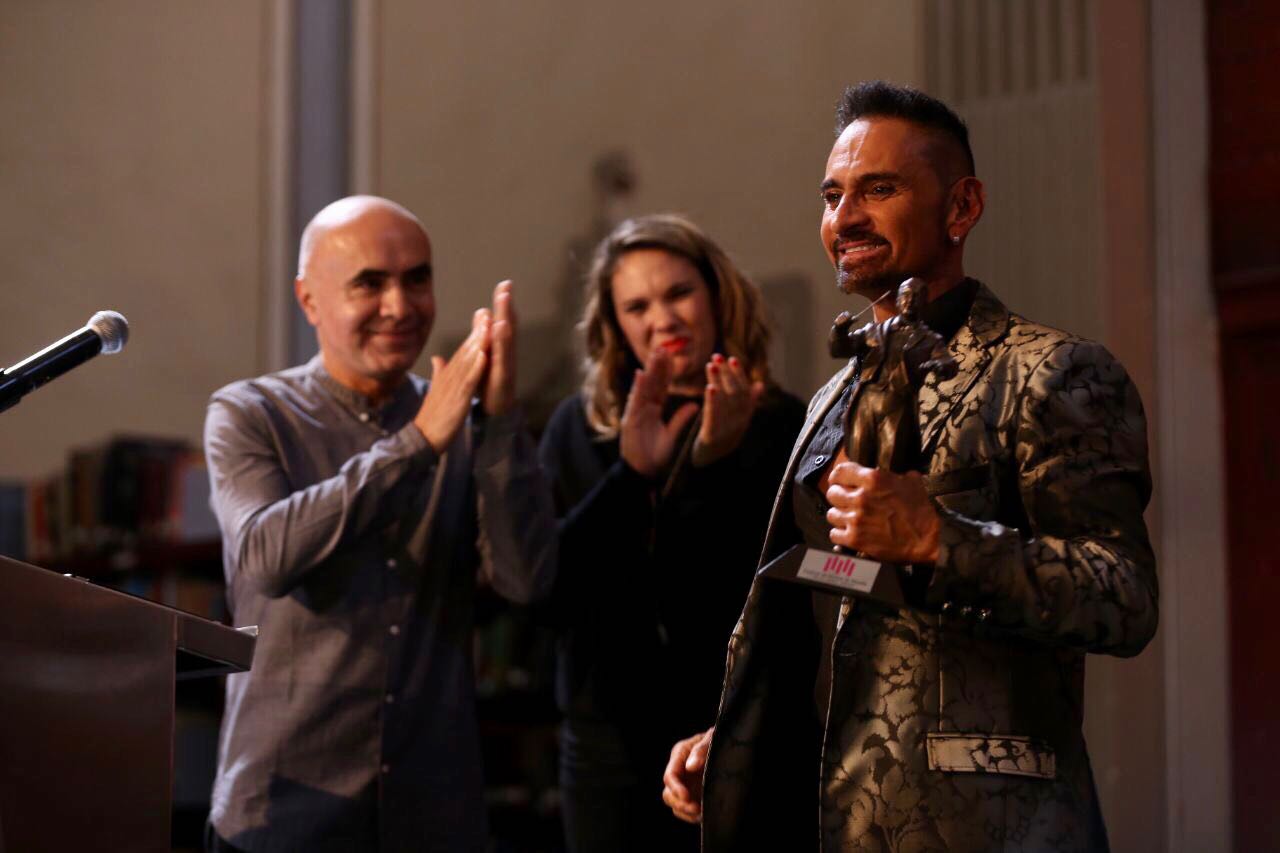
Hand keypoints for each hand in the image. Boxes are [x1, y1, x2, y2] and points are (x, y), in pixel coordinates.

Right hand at [414, 308, 490, 452]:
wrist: (423, 437)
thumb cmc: (432, 416)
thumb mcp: (435, 389)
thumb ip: (438, 372)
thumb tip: (437, 357)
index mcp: (447, 375)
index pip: (462, 351)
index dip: (473, 334)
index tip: (482, 318)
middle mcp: (449, 377)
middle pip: (465, 351)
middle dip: (477, 332)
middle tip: (486, 313)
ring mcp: (453, 387)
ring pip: (467, 362)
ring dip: (478, 344)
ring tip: (488, 327)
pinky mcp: (457, 400)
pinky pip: (468, 381)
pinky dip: (476, 368)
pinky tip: (484, 355)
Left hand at [481, 280, 515, 415]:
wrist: (495, 408)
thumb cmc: (490, 381)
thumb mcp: (484, 353)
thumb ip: (483, 333)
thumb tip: (483, 312)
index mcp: (499, 346)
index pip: (501, 320)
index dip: (503, 303)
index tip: (504, 284)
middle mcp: (506, 352)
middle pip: (507, 324)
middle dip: (506, 306)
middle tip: (506, 286)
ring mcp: (507, 364)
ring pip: (507, 340)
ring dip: (506, 320)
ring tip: (504, 303)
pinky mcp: (504, 377)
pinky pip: (503, 359)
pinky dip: (502, 345)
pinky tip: (501, 331)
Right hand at [620, 349, 698, 477]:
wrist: (642, 473)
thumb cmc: (655, 456)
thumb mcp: (671, 435)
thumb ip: (681, 419)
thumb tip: (695, 405)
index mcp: (653, 410)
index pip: (662, 387)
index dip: (667, 372)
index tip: (672, 357)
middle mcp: (644, 408)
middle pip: (652, 383)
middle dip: (658, 365)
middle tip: (664, 346)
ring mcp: (636, 413)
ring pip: (644, 388)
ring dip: (649, 370)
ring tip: (654, 354)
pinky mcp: (630, 421)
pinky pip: (635, 402)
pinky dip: (637, 388)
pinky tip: (641, 374)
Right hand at [662, 727, 712, 823]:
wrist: (731, 745)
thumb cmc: (719, 738)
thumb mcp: (712, 738)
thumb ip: (701, 750)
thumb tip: (690, 766)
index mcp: (680, 755)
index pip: (669, 776)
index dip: (676, 789)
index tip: (687, 797)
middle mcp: (679, 771)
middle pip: (668, 794)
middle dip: (680, 804)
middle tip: (696, 809)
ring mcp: (685, 784)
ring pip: (675, 805)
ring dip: (686, 812)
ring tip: (702, 813)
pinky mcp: (693, 795)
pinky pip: (686, 811)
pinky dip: (692, 816)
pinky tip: (704, 814)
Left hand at [693, 355, 763, 465]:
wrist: (712, 470)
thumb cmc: (723, 442)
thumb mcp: (737, 422)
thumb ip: (748, 403)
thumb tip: (759, 384)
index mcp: (744, 418)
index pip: (744, 393)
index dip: (739, 375)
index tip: (732, 359)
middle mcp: (738, 423)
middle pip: (735, 394)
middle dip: (727, 374)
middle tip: (717, 356)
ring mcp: (727, 431)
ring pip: (724, 402)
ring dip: (718, 381)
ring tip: (711, 365)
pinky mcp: (713, 438)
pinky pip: (713, 417)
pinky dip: (713, 402)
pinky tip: (709, 388)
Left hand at [825, 458, 940, 562]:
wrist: (926, 539)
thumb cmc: (920, 511)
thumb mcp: (911, 483)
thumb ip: (896, 475)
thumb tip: (893, 472)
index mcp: (872, 479)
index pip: (840, 472)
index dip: (837, 477)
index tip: (839, 481)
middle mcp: (860, 497)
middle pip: (832, 493)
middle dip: (838, 497)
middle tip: (846, 501)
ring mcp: (855, 519)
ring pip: (831, 514)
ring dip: (840, 516)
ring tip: (849, 518)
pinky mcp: (854, 539)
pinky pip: (834, 534)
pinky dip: (840, 534)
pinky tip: (849, 533)